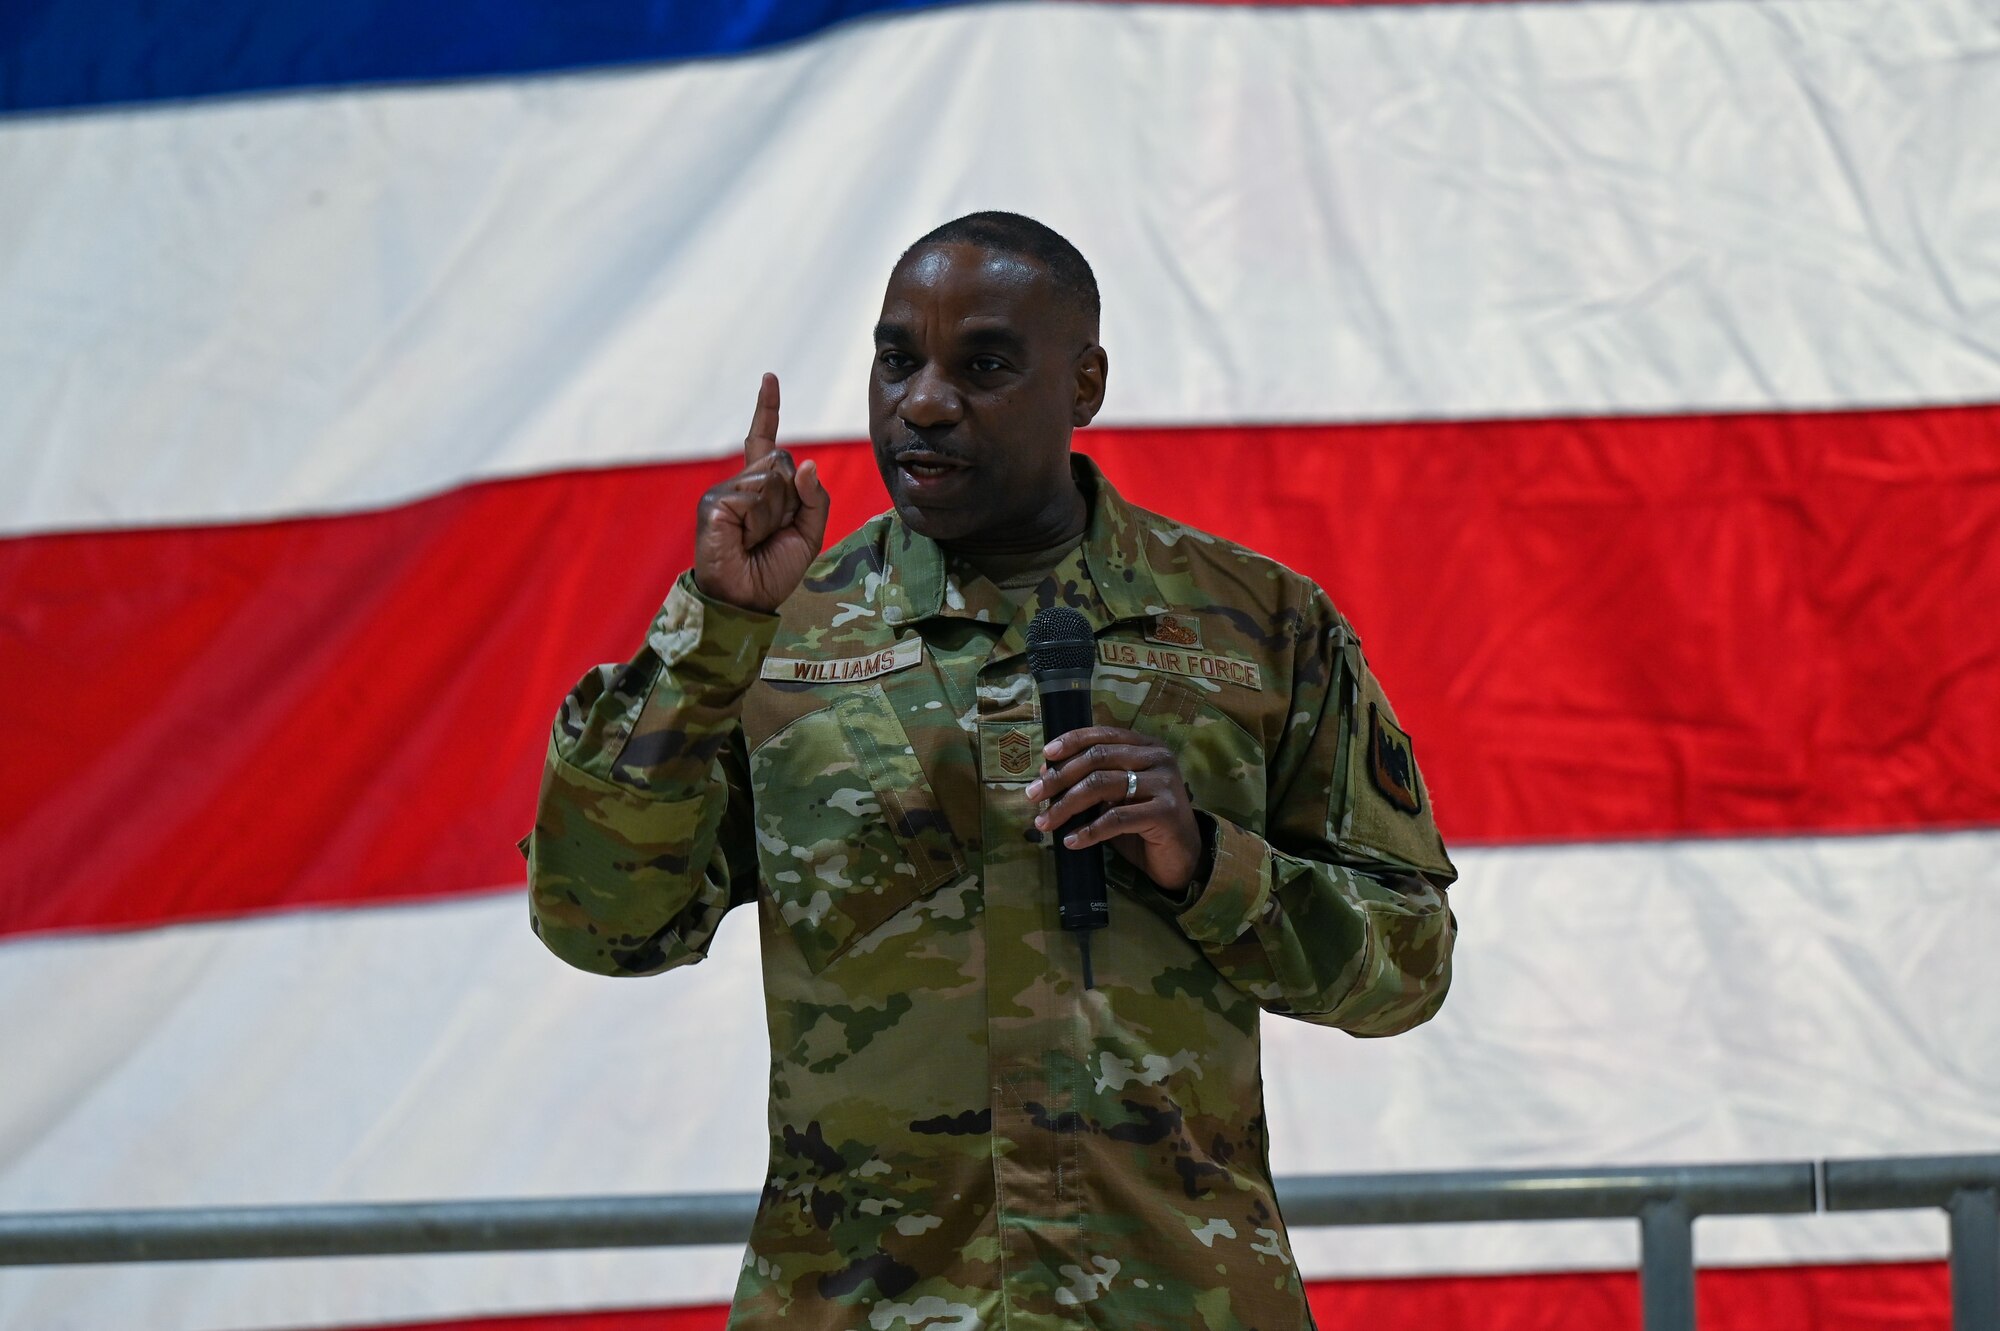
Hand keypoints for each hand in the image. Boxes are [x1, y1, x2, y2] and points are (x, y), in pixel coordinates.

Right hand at [693, 373, 830, 612]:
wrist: (747, 600)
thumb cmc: (774, 569)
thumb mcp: (809, 533)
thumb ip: (815, 498)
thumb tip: (806, 463)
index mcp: (761, 486)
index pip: (765, 439)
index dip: (767, 409)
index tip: (769, 378)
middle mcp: (740, 483)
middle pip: (780, 462)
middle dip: (789, 499)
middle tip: (771, 533)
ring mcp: (724, 492)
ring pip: (770, 477)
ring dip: (774, 513)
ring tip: (755, 539)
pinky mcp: (714, 504)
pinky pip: (754, 495)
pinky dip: (759, 520)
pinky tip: (744, 538)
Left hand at [1025, 726, 1204, 893]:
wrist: (1182, 858)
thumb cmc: (1143, 826)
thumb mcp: (1112, 799)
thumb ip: (1087, 782)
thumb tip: (1045, 770)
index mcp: (1146, 747)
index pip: (1103, 735)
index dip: (1071, 741)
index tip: (1045, 755)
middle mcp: (1158, 759)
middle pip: (1098, 758)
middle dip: (1060, 777)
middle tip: (1033, 795)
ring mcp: (1165, 784)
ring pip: (1103, 785)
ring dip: (1067, 805)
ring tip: (1045, 823)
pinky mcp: (1166, 812)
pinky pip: (1117, 818)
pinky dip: (1089, 830)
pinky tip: (1071, 841)